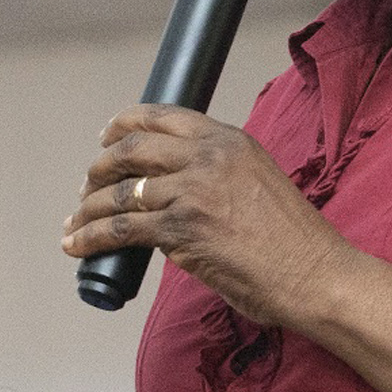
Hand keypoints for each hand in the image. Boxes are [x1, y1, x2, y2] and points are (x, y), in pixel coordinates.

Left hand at [59, 103, 356, 326]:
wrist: (316, 275)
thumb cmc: (293, 242)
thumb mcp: (256, 182)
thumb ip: (215, 175)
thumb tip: (169, 192)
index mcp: (229, 140)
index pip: (162, 116)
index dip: (124, 125)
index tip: (105, 137)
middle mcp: (208, 157)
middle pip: (131, 150)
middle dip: (99, 168)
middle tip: (87, 186)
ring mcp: (193, 191)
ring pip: (119, 192)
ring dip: (87, 209)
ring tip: (75, 223)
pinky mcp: (181, 229)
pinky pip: (118, 229)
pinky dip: (89, 237)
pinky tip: (76, 245)